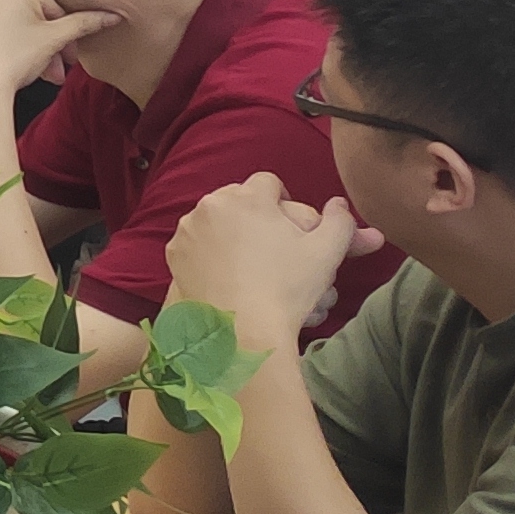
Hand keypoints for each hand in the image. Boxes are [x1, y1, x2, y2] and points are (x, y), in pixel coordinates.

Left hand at [0, 0, 115, 99]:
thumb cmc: (12, 61)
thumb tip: (110, 16)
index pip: (52, 9)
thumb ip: (84, 24)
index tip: (69, 56)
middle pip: (29, 17)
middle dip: (46, 46)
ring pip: (6, 23)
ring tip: (33, 71)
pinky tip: (3, 61)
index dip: (65, 36)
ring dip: (24, 45)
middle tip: (55, 69)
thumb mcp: (55, 40)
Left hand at [165, 172, 381, 347]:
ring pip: (215, 220)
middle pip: (239, 199)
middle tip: (273, 245)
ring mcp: (188, 229)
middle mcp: (212, 205)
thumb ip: (340, 221)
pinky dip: (209, 251)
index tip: (290, 225)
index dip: (283, 201)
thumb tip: (339, 203)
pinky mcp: (175, 253)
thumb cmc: (287, 289)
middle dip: (256, 216)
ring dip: (231, 232)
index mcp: (248, 198)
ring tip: (252, 261)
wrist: (240, 330)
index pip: (268, 183)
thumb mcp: (327, 252)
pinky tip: (228, 273)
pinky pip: (196, 242)